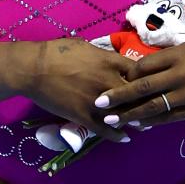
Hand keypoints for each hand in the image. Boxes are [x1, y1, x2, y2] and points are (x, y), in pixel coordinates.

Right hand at [20, 38, 136, 142]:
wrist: (35, 68)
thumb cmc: (59, 52)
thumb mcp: (87, 46)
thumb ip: (105, 55)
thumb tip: (114, 59)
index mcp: (110, 61)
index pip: (139, 72)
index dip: (145, 79)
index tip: (147, 84)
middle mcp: (109, 81)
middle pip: (137, 95)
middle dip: (144, 101)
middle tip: (149, 106)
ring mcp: (98, 100)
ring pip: (124, 114)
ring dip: (134, 120)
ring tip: (141, 124)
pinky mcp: (84, 116)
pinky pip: (106, 130)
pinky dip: (118, 135)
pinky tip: (125, 138)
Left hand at [92, 42, 184, 128]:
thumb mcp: (184, 50)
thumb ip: (161, 59)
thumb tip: (133, 69)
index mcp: (175, 55)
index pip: (144, 66)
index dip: (125, 76)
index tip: (110, 81)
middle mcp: (180, 74)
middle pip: (143, 86)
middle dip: (119, 96)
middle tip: (99, 103)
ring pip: (153, 106)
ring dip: (130, 114)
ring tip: (112, 120)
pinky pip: (168, 118)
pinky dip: (151, 122)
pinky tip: (137, 125)